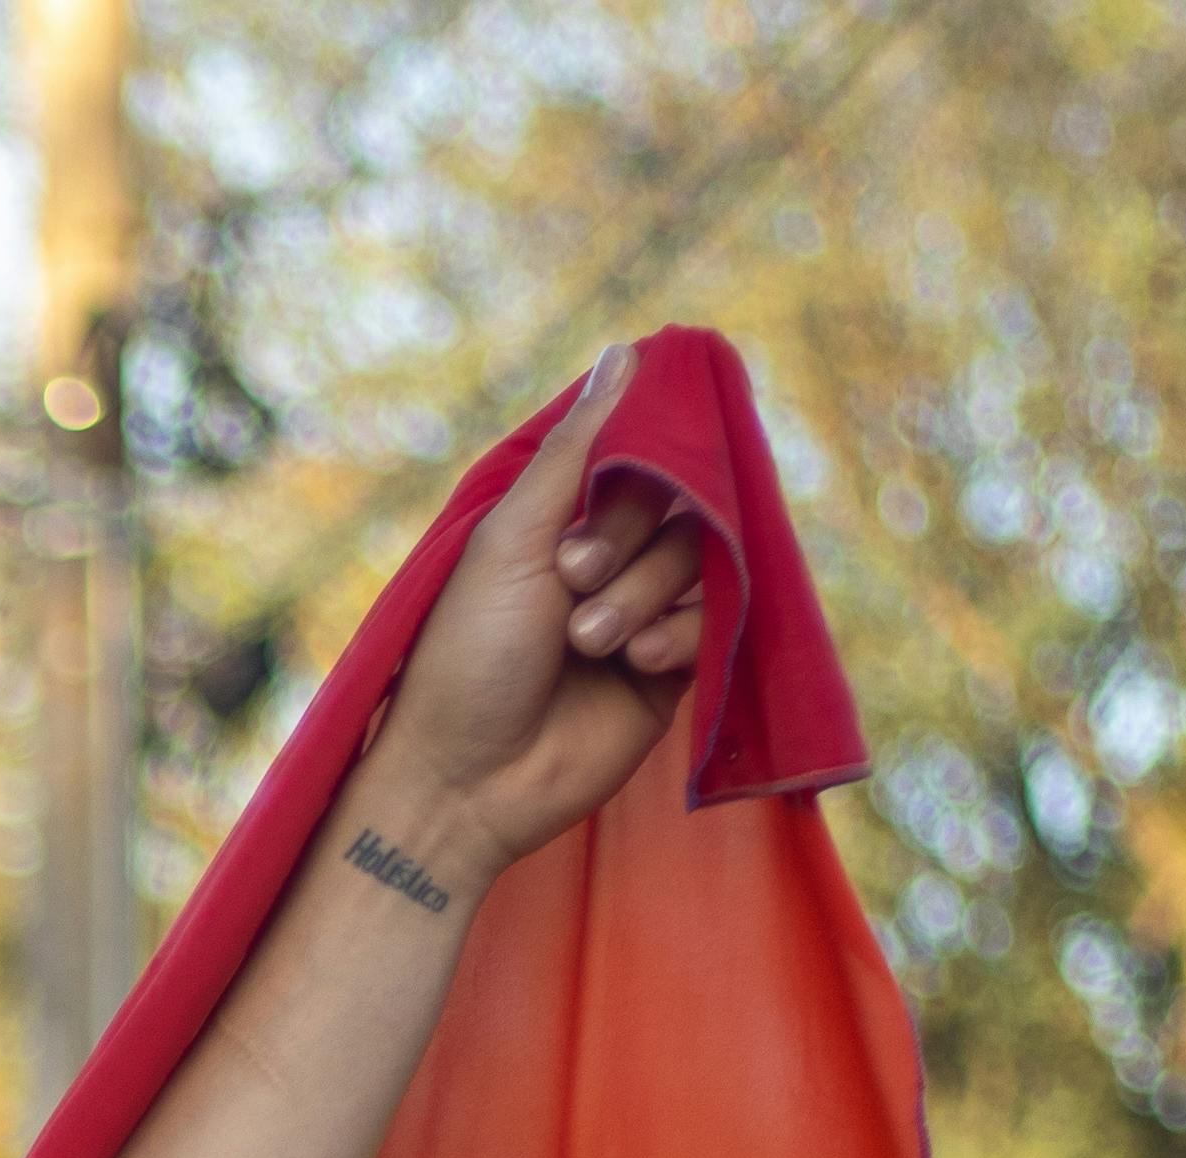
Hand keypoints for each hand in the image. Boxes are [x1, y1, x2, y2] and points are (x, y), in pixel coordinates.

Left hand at [357, 344, 714, 880]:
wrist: (469, 779)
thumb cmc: (469, 653)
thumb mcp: (511, 537)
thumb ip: (576, 449)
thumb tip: (629, 351)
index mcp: (561, 517)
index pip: (642, 459)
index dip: (627, 489)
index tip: (576, 533)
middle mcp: (609, 555)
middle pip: (681, 507)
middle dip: (627, 550)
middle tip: (570, 590)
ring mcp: (643, 608)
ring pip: (702, 562)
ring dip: (644, 597)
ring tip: (587, 644)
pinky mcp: (673, 667)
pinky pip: (716, 621)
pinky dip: (676, 637)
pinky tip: (634, 666)